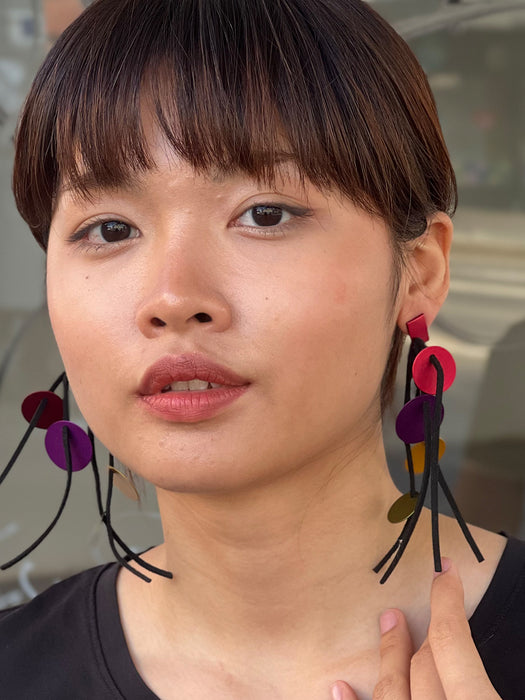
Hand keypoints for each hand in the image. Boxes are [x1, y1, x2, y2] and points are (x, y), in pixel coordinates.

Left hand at [331, 559, 500, 699]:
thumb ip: (498, 680)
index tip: (446, 571)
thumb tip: (491, 651)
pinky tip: (340, 685)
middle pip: (422, 662)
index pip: (452, 640)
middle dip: (423, 627)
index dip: (448, 600)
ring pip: (390, 689)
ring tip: (388, 622)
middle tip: (428, 596)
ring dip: (389, 653)